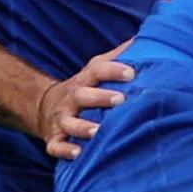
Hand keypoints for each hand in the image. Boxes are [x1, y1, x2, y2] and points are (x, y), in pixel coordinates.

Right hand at [42, 43, 134, 159]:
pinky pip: (57, 146)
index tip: (131, 72)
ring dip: (83, 127)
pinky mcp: (55, 138)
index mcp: (85, 81)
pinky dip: (65, 150)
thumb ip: (118, 57)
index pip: (97, 70)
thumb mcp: (96, 71)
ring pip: (70, 122)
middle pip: (82, 95)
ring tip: (99, 132)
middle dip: (100, 97)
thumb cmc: (85, 88)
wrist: (47, 108)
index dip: (113, 70)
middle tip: (121, 99)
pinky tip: (78, 153)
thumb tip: (145, 38)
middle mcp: (72, 99)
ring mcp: (62, 119)